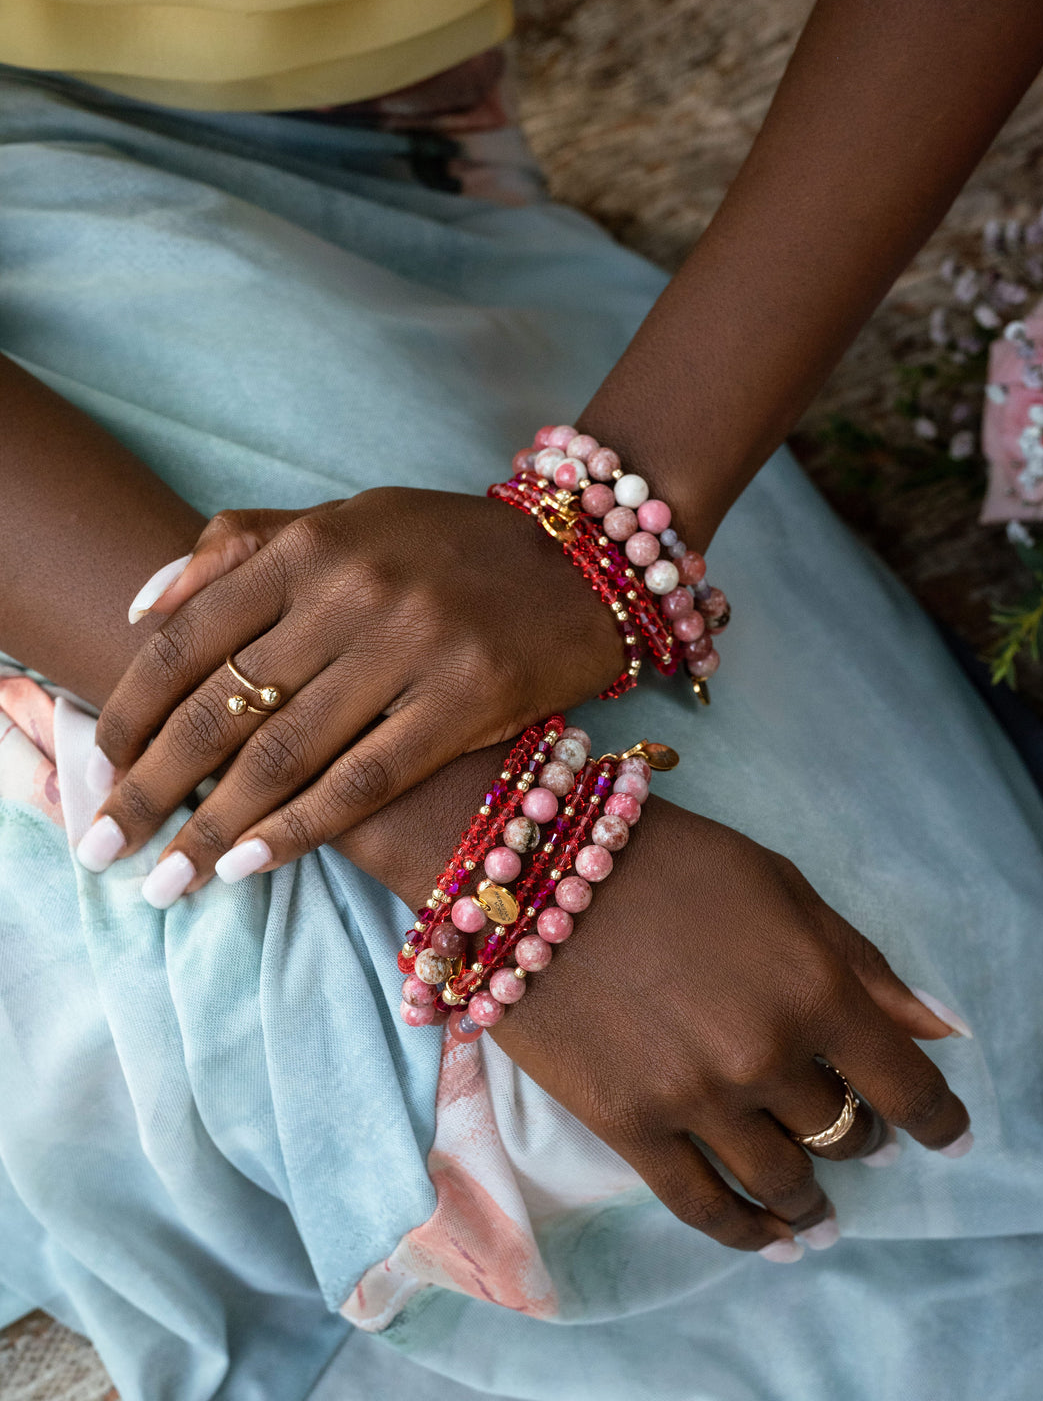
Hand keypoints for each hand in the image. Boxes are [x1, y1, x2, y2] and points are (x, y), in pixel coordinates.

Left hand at [83, 489, 621, 896]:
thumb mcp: (344, 519)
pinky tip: (251, 865)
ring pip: (286, 754)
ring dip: (215, 827)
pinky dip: (301, 829)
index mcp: (311, 546)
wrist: (583, 560)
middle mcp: (354, 592)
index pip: (190, 637)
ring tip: (168, 880)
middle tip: (105, 847)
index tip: (101, 766)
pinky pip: (365, 780)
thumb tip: (143, 612)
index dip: (134, 710)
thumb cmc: (447, 547)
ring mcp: (412, 647)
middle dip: (153, 787)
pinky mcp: (467, 702)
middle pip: (224, 707)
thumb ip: (242, 548)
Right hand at [479, 799, 971, 1253]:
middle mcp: (766, 1054)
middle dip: (859, 1138)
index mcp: (816, 987)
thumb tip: (942, 1033)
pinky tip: (770, 1241)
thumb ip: (864, 965)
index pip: (907, 1085)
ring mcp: (696, 1098)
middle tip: (854, 1136)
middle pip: (843, 1133)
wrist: (532, 870)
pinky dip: (746, 1233)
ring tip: (818, 1213)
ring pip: (782, 1181)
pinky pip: (703, 1207)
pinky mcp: (628, 1127)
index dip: (941, 1121)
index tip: (953, 1139)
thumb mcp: (781, 887)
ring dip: (811, 1201)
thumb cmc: (668, 862)